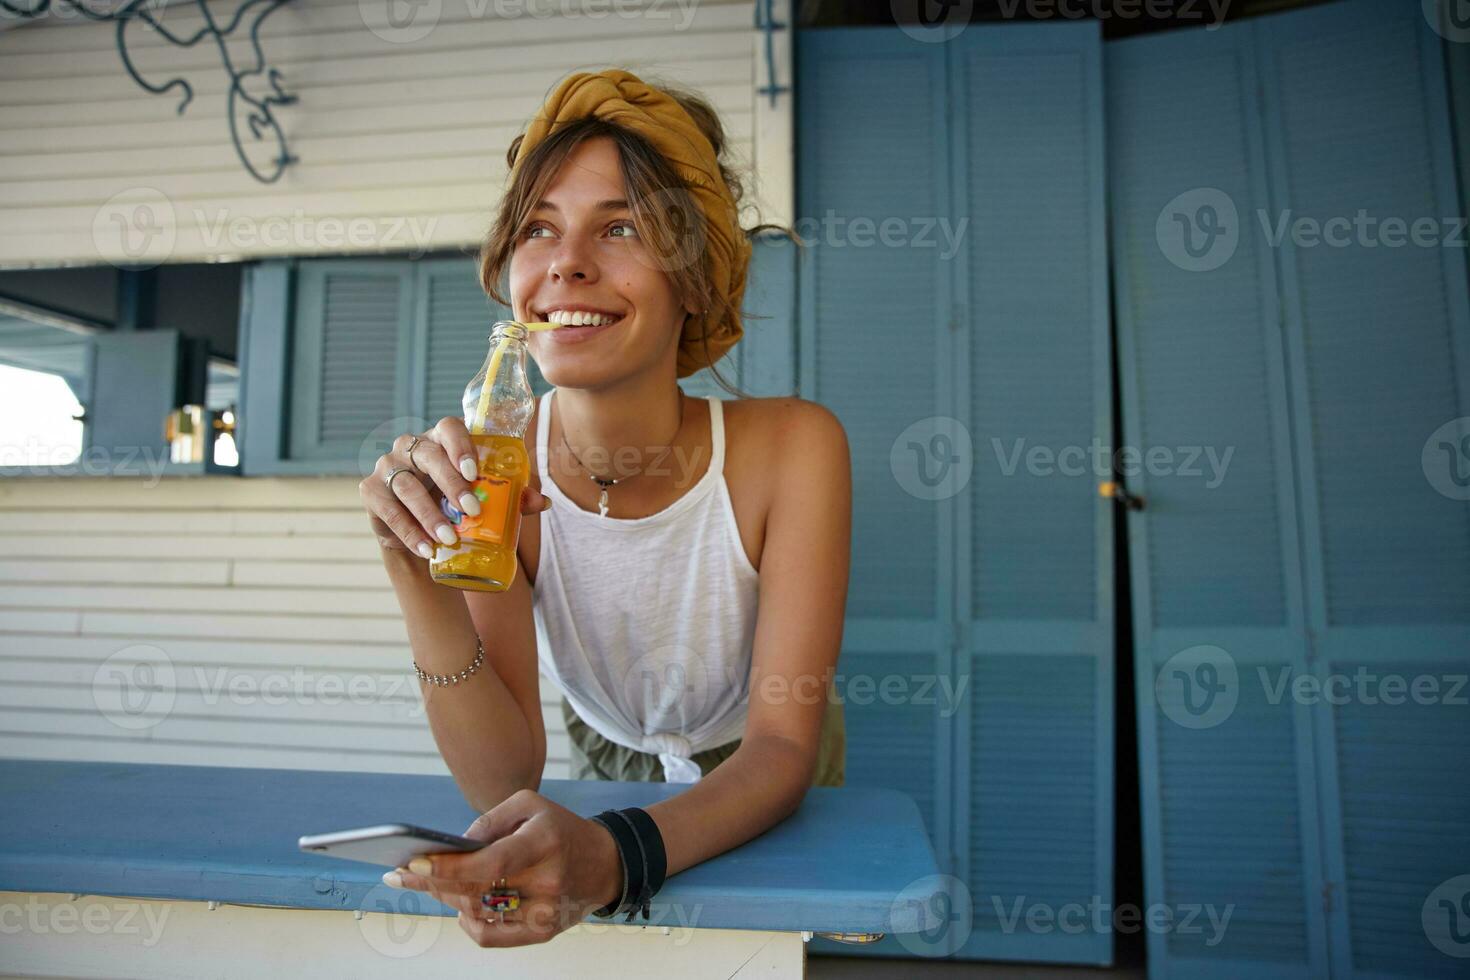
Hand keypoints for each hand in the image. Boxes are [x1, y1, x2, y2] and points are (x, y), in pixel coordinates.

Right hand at [359, 417, 549, 557]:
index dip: (460, 446)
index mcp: (442, 439)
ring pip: (407, 486)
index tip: (474, 472)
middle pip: (429, 456)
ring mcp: (388, 466)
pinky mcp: (370, 491)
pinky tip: (426, 548)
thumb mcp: (485, 501)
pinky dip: (408, 531)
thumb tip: (542, 502)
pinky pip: (388, 510)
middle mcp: (412, 446)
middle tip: (472, 511)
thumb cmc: (457, 508)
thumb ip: (512, 498)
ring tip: (449, 538)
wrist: (423, 538)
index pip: (449, 427)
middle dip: (451, 484)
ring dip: (429, 514)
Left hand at [381, 789, 623, 946]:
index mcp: (544, 842)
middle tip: (401, 874)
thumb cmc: (560, 829)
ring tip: (428, 883)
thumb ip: (489, 821)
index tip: (412, 862)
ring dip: (447, 898)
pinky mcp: (543, 932)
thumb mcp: (530, 805)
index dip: (447, 867)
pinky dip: (469, 922)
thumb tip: (452, 847)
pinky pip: (491, 936)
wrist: (606, 863)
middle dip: (432, 882)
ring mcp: (546, 911)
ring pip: (478, 913)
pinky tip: (461, 906)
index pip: (489, 863)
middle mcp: (547, 880)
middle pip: (476, 891)